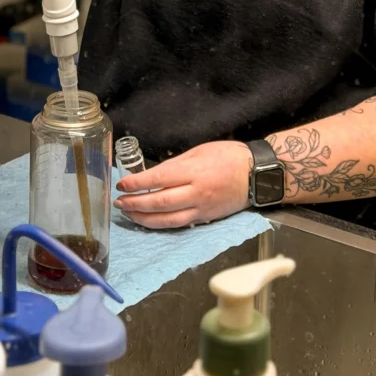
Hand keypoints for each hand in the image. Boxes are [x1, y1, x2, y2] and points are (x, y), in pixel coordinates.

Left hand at [114, 141, 252, 229]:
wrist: (256, 175)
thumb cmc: (228, 156)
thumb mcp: (200, 151)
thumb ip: (177, 164)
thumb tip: (154, 174)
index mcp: (194, 171)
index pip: (159, 178)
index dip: (138, 183)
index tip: (121, 184)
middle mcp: (196, 192)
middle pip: (160, 202)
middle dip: (136, 203)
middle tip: (119, 202)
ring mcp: (201, 208)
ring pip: (167, 219)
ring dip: (144, 218)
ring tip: (129, 213)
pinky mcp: (205, 219)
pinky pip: (179, 224)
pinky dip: (161, 224)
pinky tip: (149, 220)